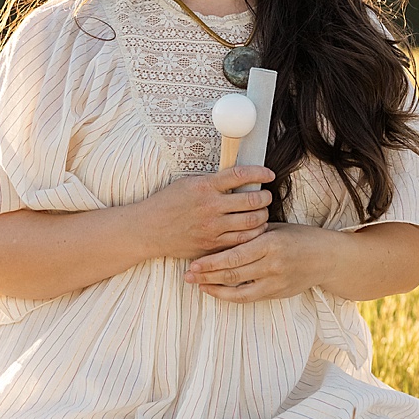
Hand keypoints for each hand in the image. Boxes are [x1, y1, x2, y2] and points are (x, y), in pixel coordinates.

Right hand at [140, 166, 274, 260]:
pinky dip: (252, 235)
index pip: (240, 175)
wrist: (149, 229)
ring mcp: (212, 228)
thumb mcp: (188, 183)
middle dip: (265, 198)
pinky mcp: (211, 245)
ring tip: (262, 213)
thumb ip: (213, 181)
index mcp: (205, 187)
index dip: (259, 173)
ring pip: (251, 223)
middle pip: (251, 201)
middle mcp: (210, 207)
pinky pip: (241, 241)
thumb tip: (240, 177)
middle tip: (266, 196)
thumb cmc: (168, 203)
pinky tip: (253, 230)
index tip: (269, 174)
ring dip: (263, 217)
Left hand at [184, 222, 340, 301]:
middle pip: (232, 274)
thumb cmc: (299, 237)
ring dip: (214, 288)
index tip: (194, 262)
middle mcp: (272, 265)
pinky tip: (216, 291)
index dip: (212, 262)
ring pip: (238, 289)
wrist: (326, 257)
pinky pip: (248, 297)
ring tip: (197, 284)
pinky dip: (229, 296)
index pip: (234, 255)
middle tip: (187, 275)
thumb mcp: (275, 228)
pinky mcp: (277, 293)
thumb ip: (251, 232)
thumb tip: (222, 231)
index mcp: (270, 243)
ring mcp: (275, 282)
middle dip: (207, 276)